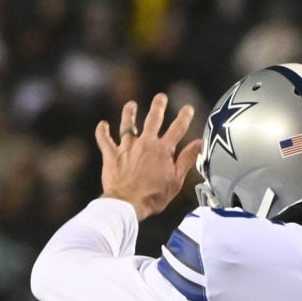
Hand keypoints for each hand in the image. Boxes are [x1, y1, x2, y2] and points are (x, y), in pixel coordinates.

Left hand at [95, 93, 201, 220]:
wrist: (127, 203)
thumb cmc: (153, 196)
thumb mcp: (175, 180)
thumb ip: (186, 159)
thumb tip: (199, 143)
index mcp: (163, 149)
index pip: (177, 128)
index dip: (184, 117)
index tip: (188, 108)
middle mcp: (145, 143)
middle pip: (153, 119)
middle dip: (158, 106)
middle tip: (160, 97)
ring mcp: (127, 147)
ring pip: (127, 125)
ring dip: (129, 113)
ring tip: (131, 105)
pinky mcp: (111, 155)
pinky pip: (105, 140)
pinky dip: (102, 132)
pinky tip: (102, 124)